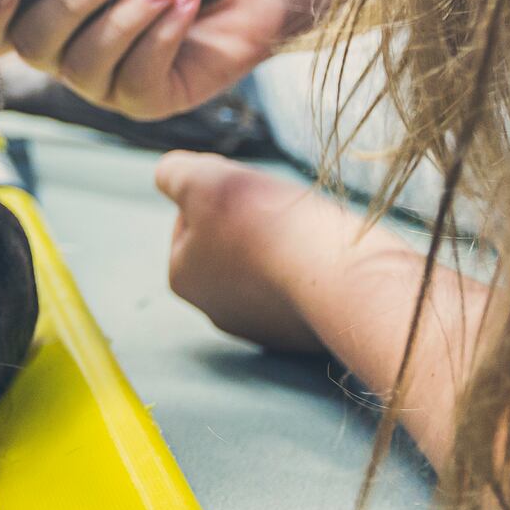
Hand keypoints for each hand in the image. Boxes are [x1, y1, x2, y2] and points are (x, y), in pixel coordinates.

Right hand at [0, 0, 305, 120]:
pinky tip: (186, 3)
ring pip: (87, 64)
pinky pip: (135, 78)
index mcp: (51, 14)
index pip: (1, 27)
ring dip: (127, 18)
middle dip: (73, 1)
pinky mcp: (147, 103)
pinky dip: (161, 37)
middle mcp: (67, 55)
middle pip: (38, 44)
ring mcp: (105, 84)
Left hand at [153, 151, 327, 353]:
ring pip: (266, 267)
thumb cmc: (266, 225)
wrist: (340, 278)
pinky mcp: (306, 335)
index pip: (191, 219)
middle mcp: (217, 311)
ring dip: (281, 244)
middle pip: (228, 245)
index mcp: (183, 279)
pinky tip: (325, 256)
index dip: (217, 192)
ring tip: (305, 230)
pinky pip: (303, 288)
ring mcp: (265, 328)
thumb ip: (174, 173)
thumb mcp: (204, 180)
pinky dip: (310, 269)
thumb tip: (169, 176)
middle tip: (277, 206)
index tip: (246, 188)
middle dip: (248, 220)